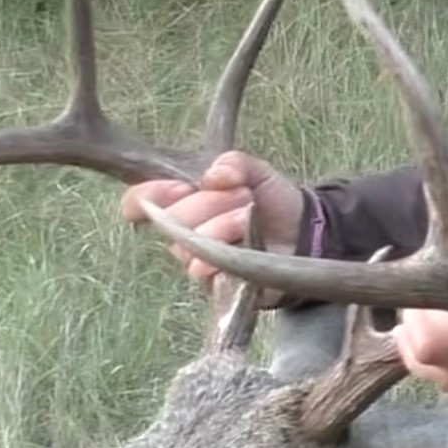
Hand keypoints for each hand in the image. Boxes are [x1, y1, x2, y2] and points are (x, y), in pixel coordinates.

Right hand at [120, 151, 306, 291]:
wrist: (306, 233)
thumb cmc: (274, 202)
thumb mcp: (257, 172)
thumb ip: (234, 164)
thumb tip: (212, 176)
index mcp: (184, 201)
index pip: (142, 199)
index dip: (149, 194)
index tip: (179, 188)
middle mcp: (184, 231)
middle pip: (169, 219)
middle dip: (206, 203)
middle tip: (240, 196)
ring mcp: (197, 258)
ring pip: (188, 244)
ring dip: (222, 225)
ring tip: (248, 217)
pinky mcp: (213, 283)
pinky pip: (202, 269)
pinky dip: (227, 250)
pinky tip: (249, 243)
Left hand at [393, 246, 447, 405]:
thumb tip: (438, 269)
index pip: (431, 332)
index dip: (417, 311)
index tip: (422, 291)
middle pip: (424, 356)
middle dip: (413, 327)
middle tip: (421, 305)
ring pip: (432, 374)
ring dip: (422, 347)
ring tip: (433, 323)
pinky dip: (441, 363)